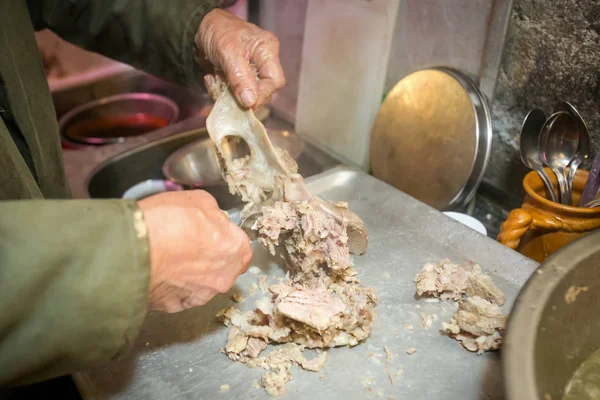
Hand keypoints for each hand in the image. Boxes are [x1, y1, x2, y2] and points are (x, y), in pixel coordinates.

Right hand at [138, 190, 251, 312]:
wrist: (133, 249)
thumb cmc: (168, 222)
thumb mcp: (200, 200)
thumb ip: (214, 214)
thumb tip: (213, 220)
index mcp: (236, 250)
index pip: (239, 247)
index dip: (224, 238)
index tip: (210, 233)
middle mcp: (224, 278)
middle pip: (223, 268)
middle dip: (210, 258)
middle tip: (188, 244)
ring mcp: (201, 296)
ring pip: (202, 284)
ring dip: (191, 274)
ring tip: (169, 257)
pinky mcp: (176, 307)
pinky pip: (179, 295)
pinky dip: (172, 286)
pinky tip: (160, 270)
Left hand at [196, 8, 284, 108]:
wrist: (199, 27)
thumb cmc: (217, 30)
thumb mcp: (228, 52)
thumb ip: (240, 77)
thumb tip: (251, 102)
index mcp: (267, 51)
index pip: (275, 81)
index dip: (262, 94)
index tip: (245, 103)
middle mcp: (262, 63)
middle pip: (263, 91)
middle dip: (243, 96)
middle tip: (225, 92)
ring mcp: (250, 72)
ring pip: (247, 96)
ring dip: (228, 95)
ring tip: (214, 81)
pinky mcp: (238, 78)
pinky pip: (234, 93)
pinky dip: (221, 91)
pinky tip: (211, 79)